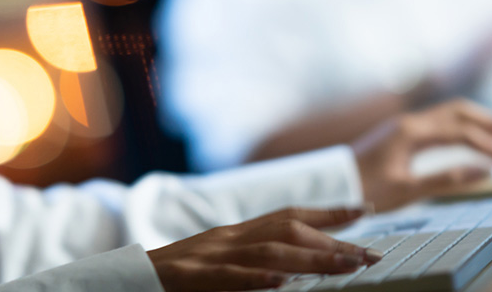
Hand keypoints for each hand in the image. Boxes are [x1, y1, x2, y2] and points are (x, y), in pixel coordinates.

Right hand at [146, 206, 381, 290]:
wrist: (120, 281)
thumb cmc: (171, 281)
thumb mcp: (216, 267)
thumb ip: (249, 265)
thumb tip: (290, 272)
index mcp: (231, 235)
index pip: (286, 215)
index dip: (326, 210)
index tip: (364, 209)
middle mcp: (224, 239)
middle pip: (285, 229)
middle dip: (332, 238)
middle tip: (371, 252)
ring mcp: (208, 256)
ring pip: (268, 251)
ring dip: (311, 257)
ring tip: (347, 265)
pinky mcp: (191, 277)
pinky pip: (229, 277)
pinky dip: (257, 279)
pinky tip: (284, 283)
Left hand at [350, 98, 491, 211]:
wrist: (332, 185)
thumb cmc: (365, 190)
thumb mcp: (407, 190)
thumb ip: (447, 180)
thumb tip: (486, 172)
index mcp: (411, 132)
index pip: (462, 133)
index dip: (491, 147)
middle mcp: (409, 122)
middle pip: (459, 111)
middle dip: (490, 122)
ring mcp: (405, 125)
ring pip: (449, 114)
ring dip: (478, 122)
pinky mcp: (402, 133)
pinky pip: (439, 123)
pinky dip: (461, 128)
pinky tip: (472, 140)